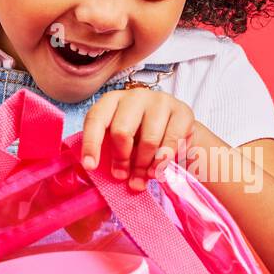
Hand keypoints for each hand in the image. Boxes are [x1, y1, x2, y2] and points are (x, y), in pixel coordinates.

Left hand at [79, 87, 195, 190]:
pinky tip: (158, 171)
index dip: (91, 144)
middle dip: (121, 159)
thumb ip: (113, 154)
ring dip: (144, 165)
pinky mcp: (182, 111)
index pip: (96, 119)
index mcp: (112, 101)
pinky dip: (163, 162)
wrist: (177, 130)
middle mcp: (135, 96)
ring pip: (148, 140)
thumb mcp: (122, 142)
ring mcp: (160, 101)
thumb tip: (113, 175)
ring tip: (143, 178)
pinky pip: (171, 143)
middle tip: (123, 176)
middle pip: (121, 131)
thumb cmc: (141, 137)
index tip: (90, 167)